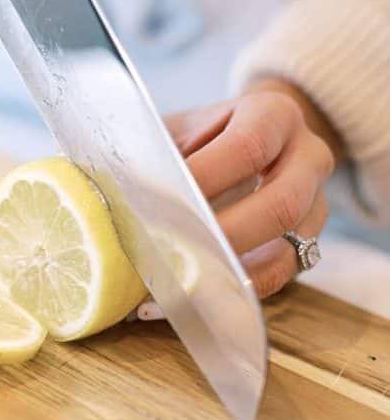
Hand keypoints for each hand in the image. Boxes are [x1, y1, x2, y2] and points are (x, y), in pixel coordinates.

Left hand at [149, 83, 340, 306]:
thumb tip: (104, 190)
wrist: (244, 143)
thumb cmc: (195, 138)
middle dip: (220, 237)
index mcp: (274, 116)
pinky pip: (276, 280)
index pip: (248, 147)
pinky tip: (183, 304)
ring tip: (169, 291)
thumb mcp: (174, 131)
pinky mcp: (304, 248)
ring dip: (225, 275)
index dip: (204, 178)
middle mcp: (308, 159)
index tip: (157, 205)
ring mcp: (315, 207)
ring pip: (285, 253)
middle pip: (280, 206)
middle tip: (167, 255)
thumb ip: (149, 155)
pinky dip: (229, 296)